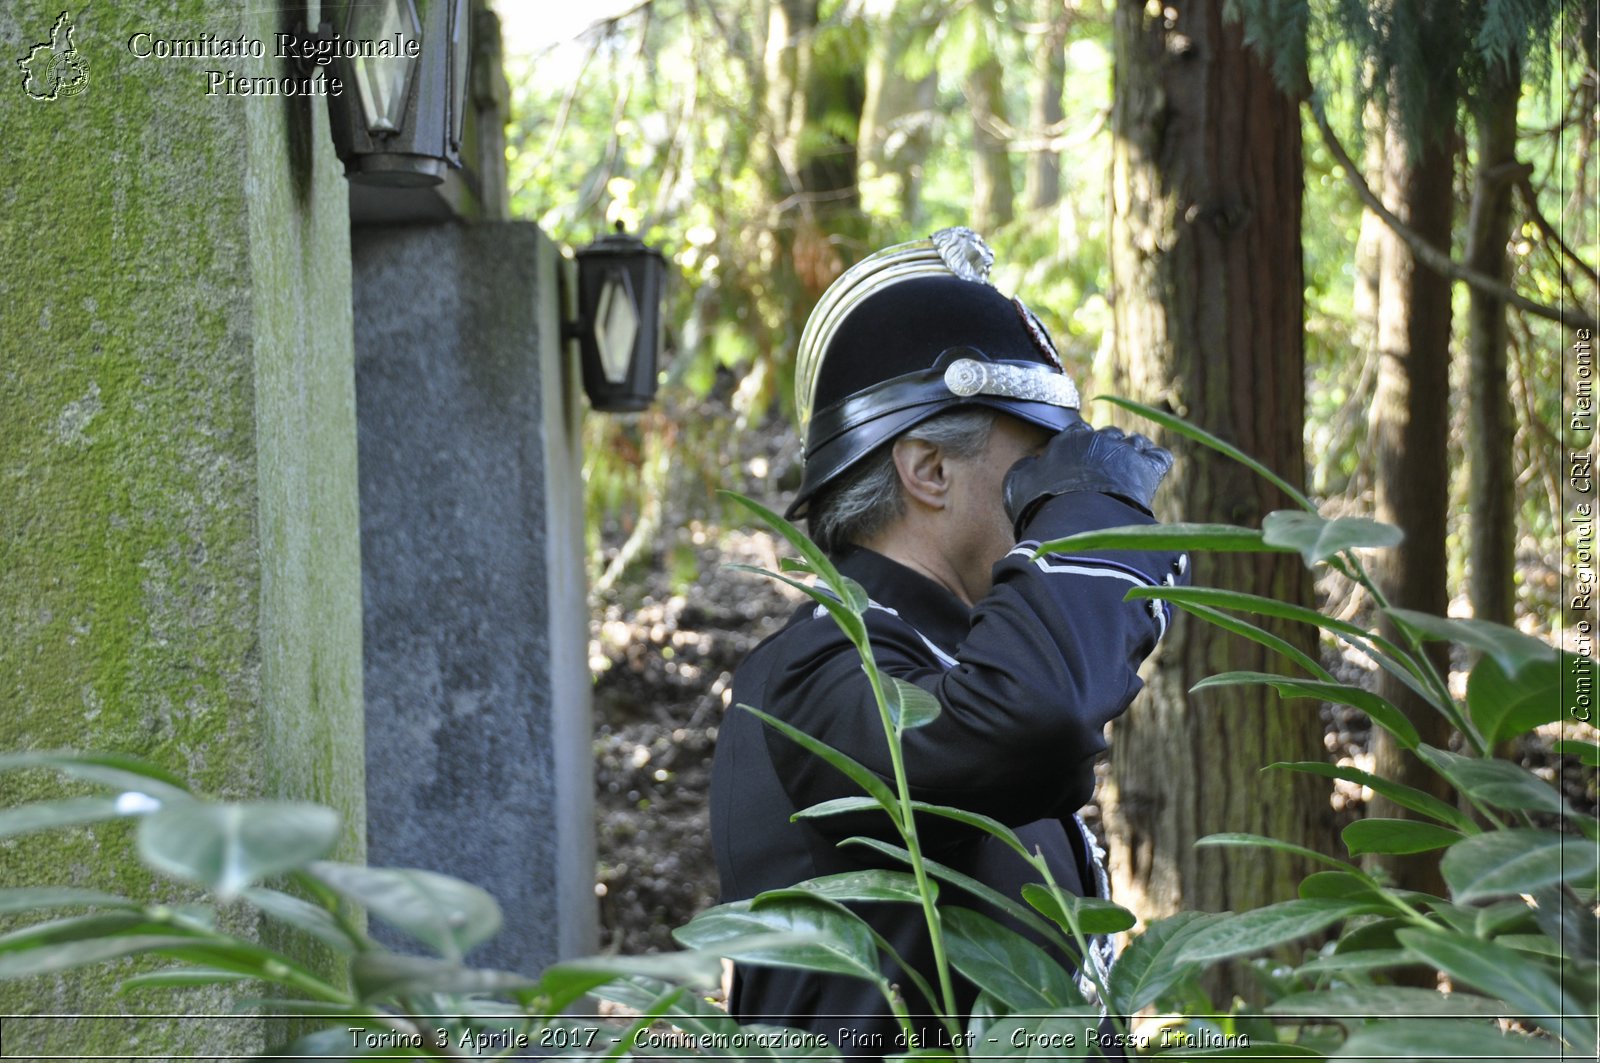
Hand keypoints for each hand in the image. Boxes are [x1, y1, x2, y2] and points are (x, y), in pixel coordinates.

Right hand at [1004, 422, 1174, 529]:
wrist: (1074, 522)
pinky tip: (1149, 474)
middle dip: (1106, 450)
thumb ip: (1024, 469)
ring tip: (1127, 474)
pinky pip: (1159, 457)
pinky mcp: (1147, 470)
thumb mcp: (1016, 485)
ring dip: (1132, 454)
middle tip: (1102, 475)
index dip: (1078, 448)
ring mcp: (1126, 452)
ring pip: (1135, 442)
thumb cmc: (1041, 505)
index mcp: (1069, 439)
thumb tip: (1031, 463)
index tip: (1077, 465)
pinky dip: (1155, 462)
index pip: (1078, 432)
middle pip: (1108, 435)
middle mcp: (1099, 439)